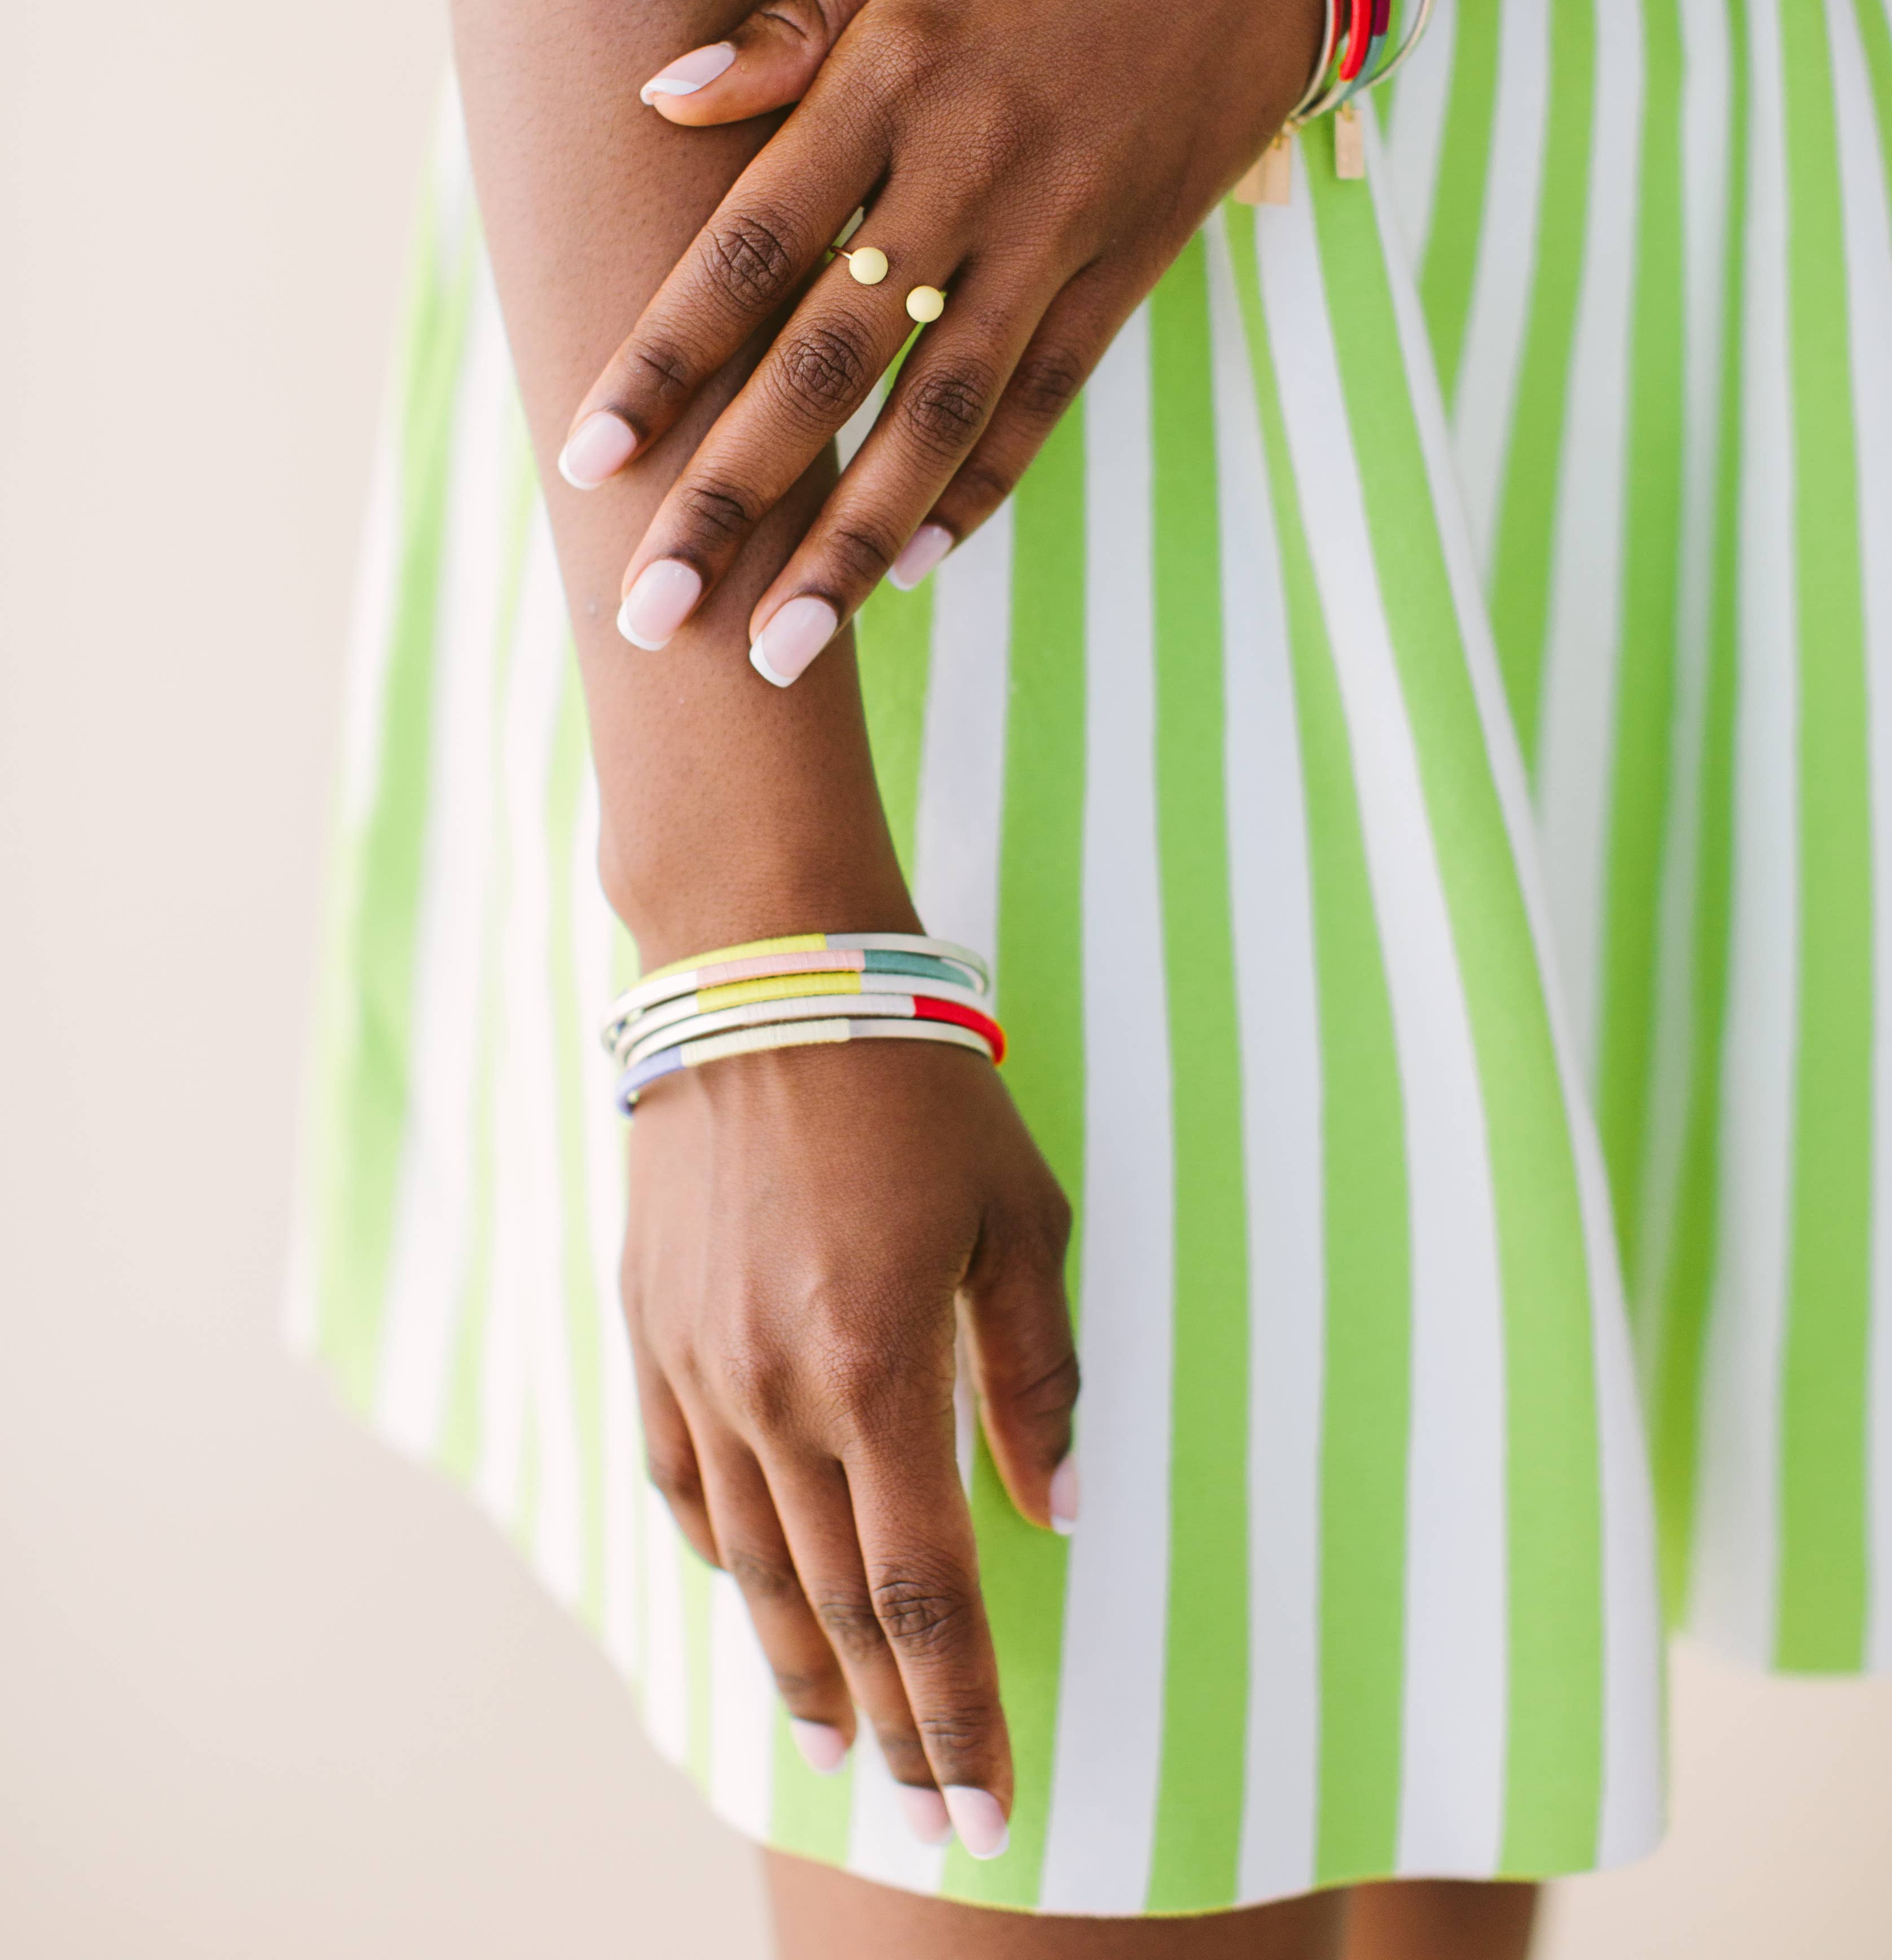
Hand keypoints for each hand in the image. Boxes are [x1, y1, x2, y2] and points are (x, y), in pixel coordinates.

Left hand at [557, 0, 1329, 679]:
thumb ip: (794, 19)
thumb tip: (662, 99)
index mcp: (898, 73)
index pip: (751, 246)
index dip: (663, 358)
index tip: (588, 460)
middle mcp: (974, 169)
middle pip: (829, 361)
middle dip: (733, 495)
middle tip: (653, 607)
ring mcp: (1062, 229)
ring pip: (940, 414)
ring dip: (854, 540)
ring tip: (780, 645)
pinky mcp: (1133, 266)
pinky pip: (1046, 400)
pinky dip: (980, 488)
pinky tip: (914, 567)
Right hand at [622, 1036, 1077, 1848]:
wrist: (766, 974)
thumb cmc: (919, 1084)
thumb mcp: (1017, 1218)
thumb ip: (1037, 1376)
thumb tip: (1060, 1510)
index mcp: (880, 1368)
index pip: (925, 1592)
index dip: (958, 1711)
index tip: (985, 1807)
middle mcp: (776, 1389)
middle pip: (835, 1604)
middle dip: (888, 1722)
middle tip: (920, 1810)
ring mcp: (699, 1363)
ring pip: (749, 1562)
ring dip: (796, 1663)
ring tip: (833, 1744)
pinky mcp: (652, 1325)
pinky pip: (681, 1476)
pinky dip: (720, 1554)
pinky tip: (748, 1595)